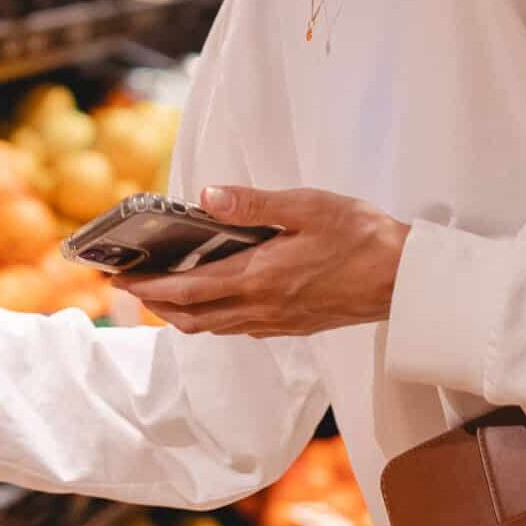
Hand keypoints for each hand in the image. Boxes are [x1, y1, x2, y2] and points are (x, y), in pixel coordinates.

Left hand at [116, 186, 407, 337]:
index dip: (149, 287)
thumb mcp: (306, 206)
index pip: (187, 290)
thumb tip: (206, 198)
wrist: (405, 280)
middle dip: (155, 303)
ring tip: (162, 294)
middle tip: (129, 287)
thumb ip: (253, 205)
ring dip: (181, 314)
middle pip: (192, 316)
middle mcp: (262, 308)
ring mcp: (277, 321)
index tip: (120, 278)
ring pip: (214, 326)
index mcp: (259, 279)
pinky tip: (215, 300)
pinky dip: (213, 317)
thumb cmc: (361, 237)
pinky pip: (239, 327)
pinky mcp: (293, 325)